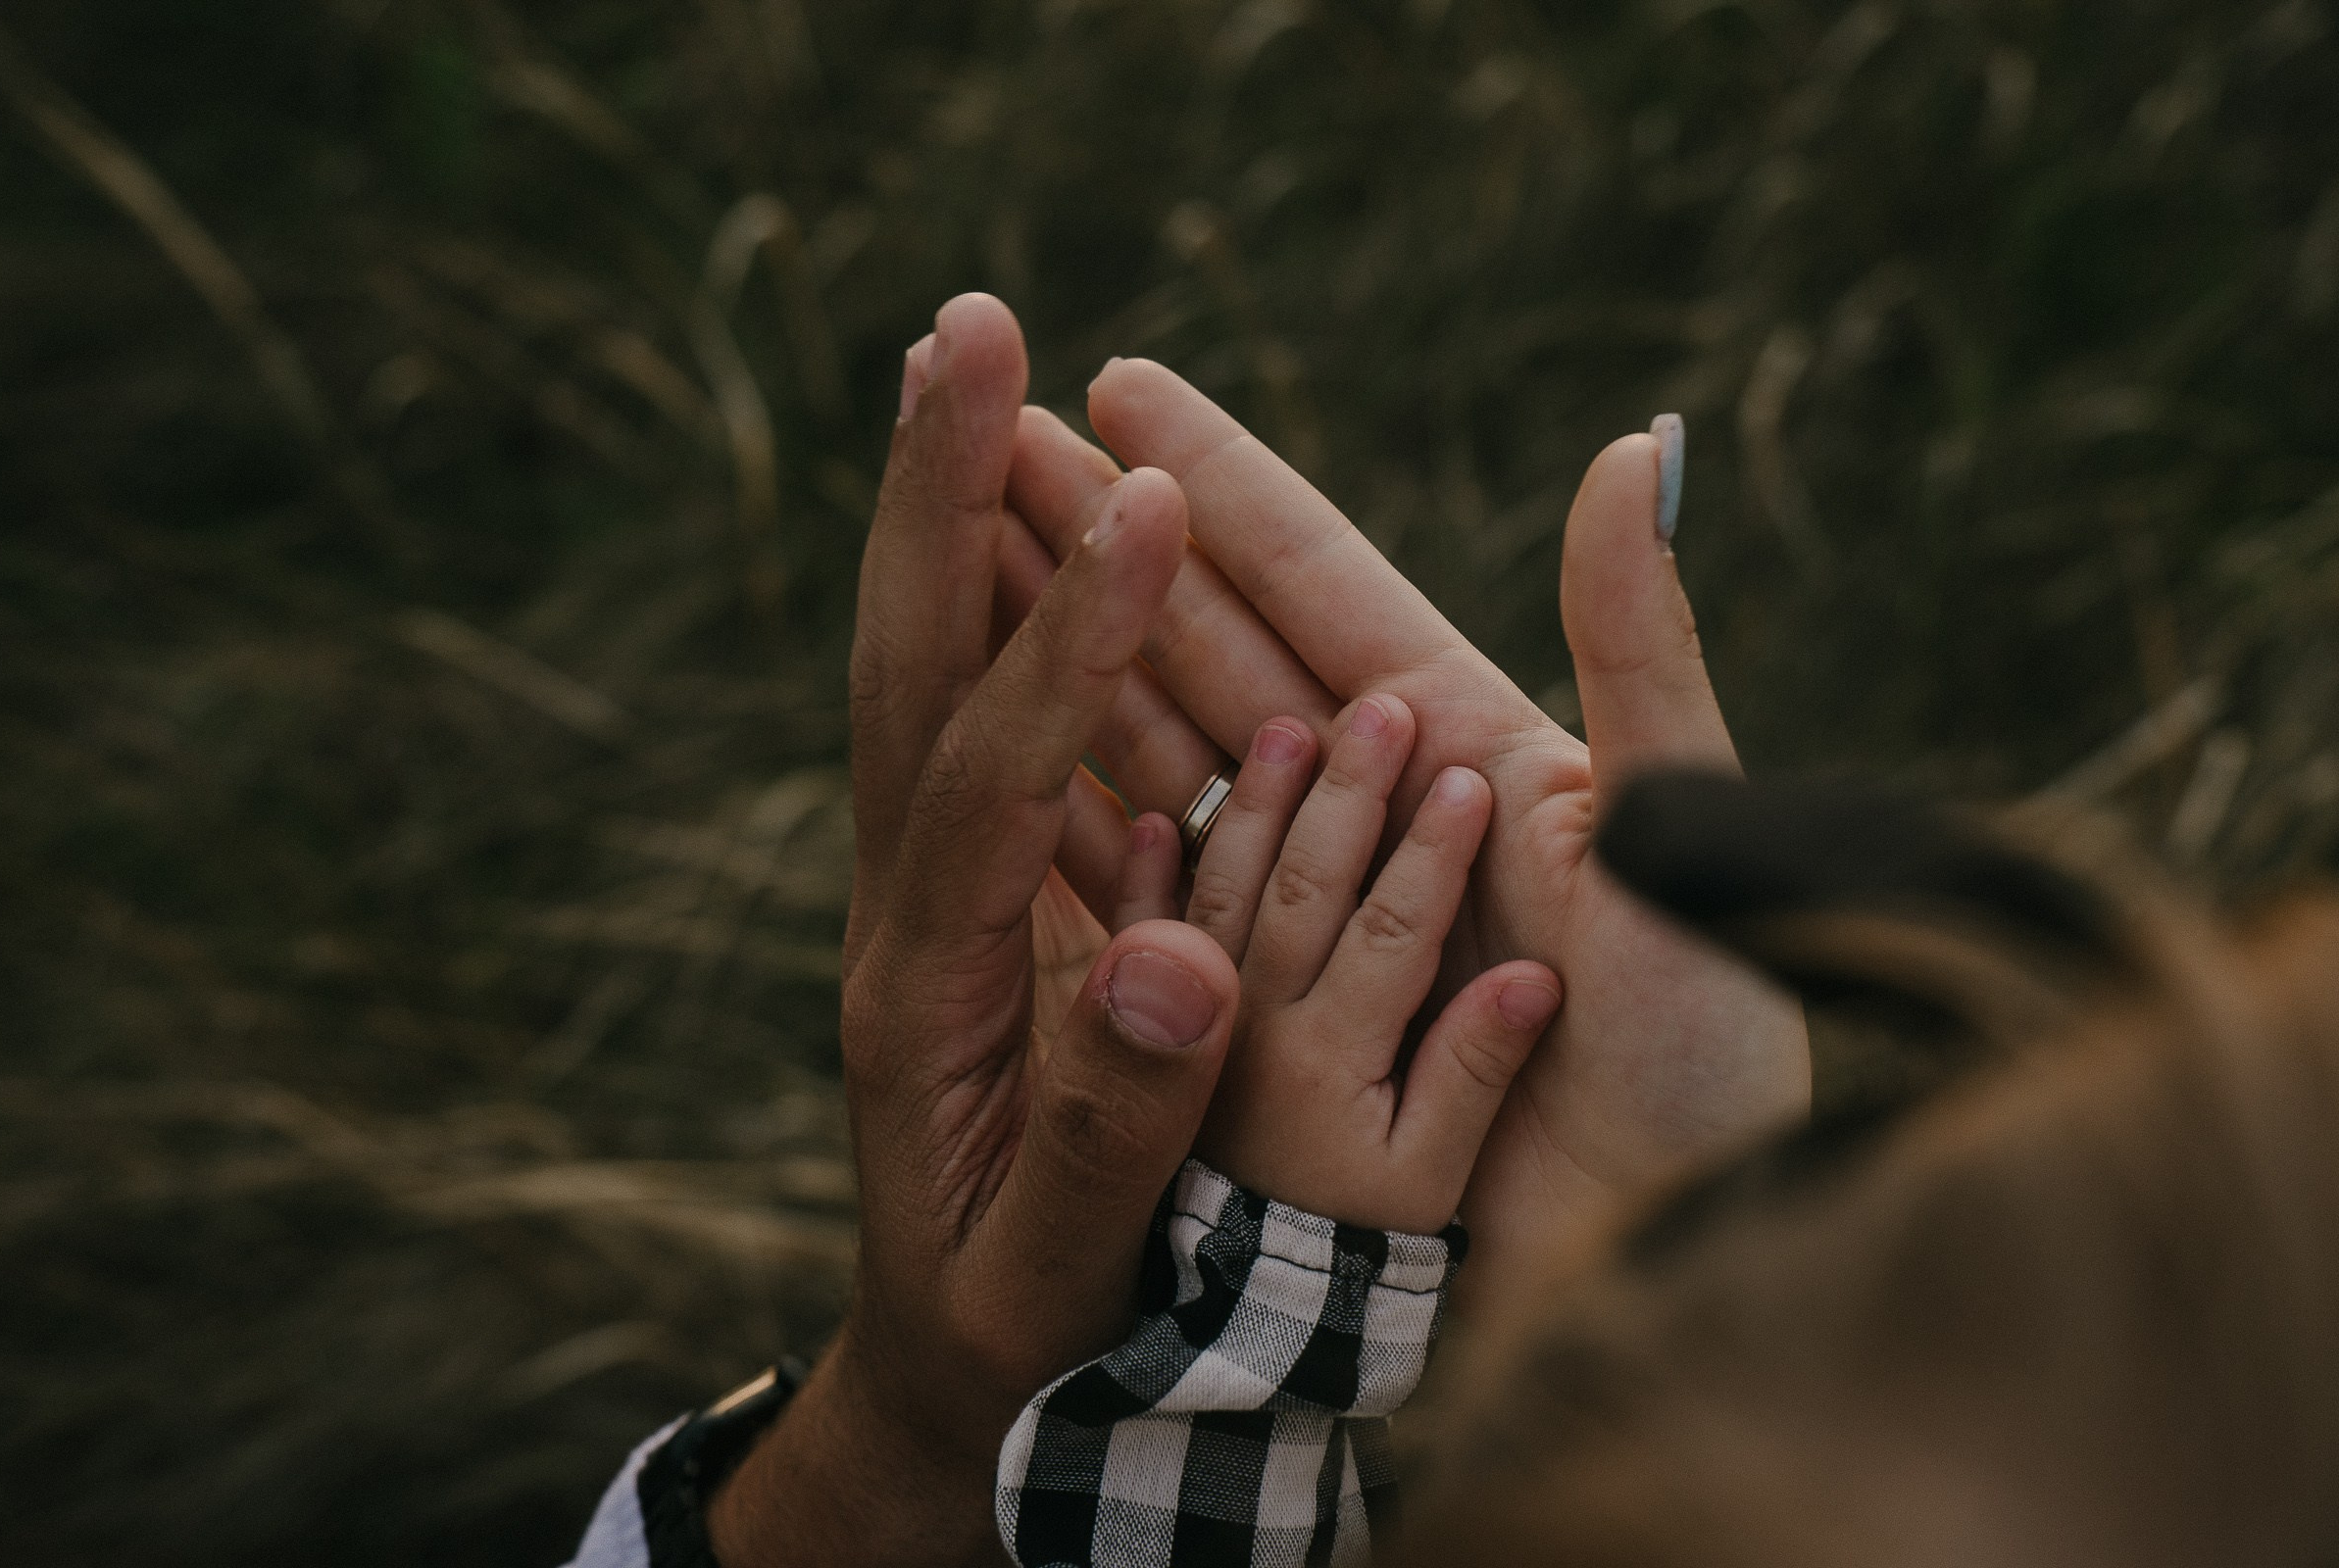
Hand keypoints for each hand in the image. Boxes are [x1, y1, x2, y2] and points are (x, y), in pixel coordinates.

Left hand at [709, 298, 1242, 1567]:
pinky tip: (1012, 500)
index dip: (1064, 646)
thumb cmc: (1015, 1324)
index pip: (989, 785)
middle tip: (968, 329)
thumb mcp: (1063, 1258)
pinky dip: (985, 588)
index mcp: (930, 990)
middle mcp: (910, 909)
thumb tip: (1176, 948)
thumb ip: (1116, 1118)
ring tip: (966, 357)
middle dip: (939, 500)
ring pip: (924, 670)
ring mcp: (930, 887)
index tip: (1144, 509)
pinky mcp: (971, 885)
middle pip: (906, 675)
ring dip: (946, 509)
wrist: (941, 1356)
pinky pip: (970, 712)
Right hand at [998, 362, 1810, 1285]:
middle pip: (1203, 643)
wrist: (1669, 1270)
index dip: (1215, 479)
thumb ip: (1636, 649)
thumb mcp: (1677, 832)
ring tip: (955, 564)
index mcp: (1462, 740)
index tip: (1117, 383)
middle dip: (1101, 535)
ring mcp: (1298, 916)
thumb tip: (1636, 449)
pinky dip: (1063, 829)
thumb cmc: (1706, 1061)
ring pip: (1150, 754)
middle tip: (990, 435)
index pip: (1313, 579)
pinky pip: (1139, 904)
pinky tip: (981, 768)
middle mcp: (1366, 812)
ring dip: (1058, 657)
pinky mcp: (1255, 1026)